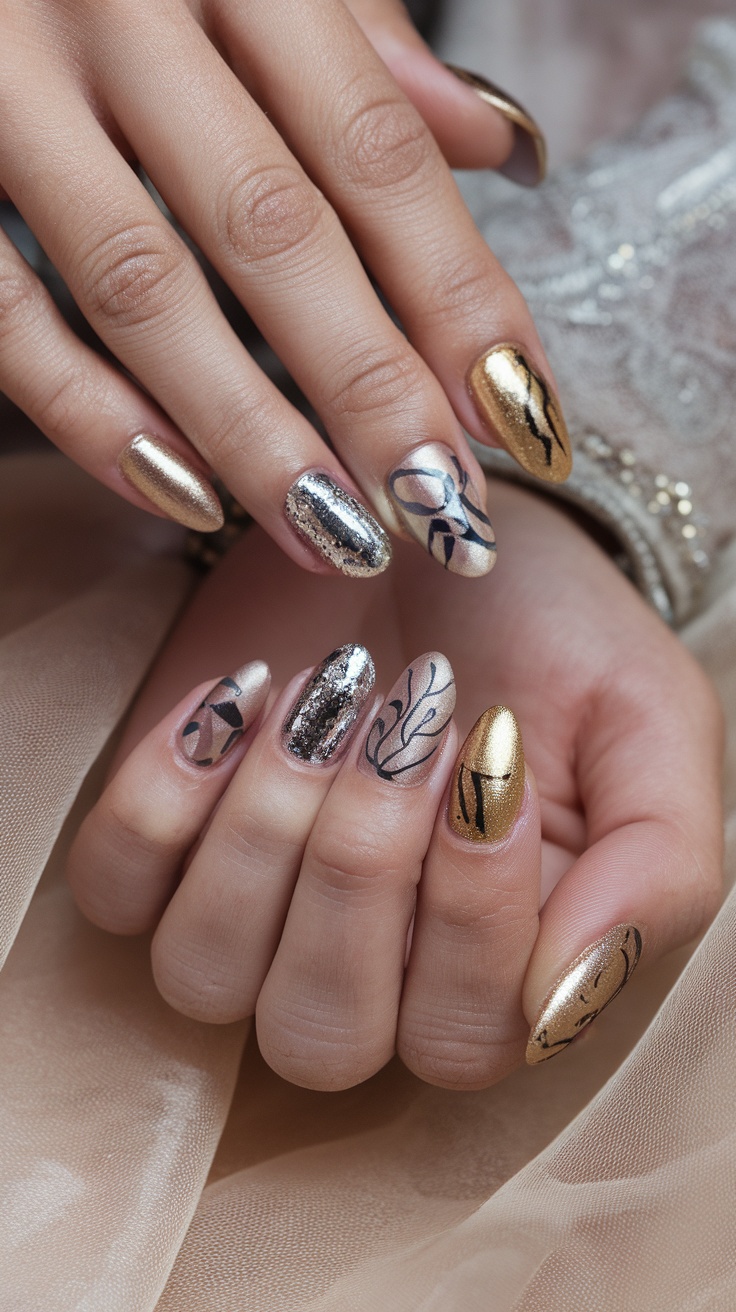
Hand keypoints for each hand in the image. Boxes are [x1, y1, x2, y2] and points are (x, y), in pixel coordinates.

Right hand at [0, 0, 564, 582]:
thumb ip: (359, 40)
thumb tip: (490, 146)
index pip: (374, 149)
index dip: (456, 294)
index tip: (518, 416)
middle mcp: (121, 6)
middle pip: (275, 230)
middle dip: (373, 389)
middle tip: (445, 511)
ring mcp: (3, 81)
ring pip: (144, 286)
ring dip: (251, 432)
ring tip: (339, 537)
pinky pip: (4, 310)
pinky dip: (90, 412)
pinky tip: (182, 493)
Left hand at [66, 482, 722, 1087]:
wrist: (443, 532)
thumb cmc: (554, 637)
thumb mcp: (652, 728)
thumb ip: (656, 873)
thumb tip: (565, 1003)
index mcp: (493, 975)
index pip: (463, 1036)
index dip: (472, 904)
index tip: (494, 737)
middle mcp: (362, 972)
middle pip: (321, 1033)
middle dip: (359, 865)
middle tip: (408, 714)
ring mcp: (246, 915)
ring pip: (206, 973)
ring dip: (265, 825)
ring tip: (327, 692)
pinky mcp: (161, 841)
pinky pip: (114, 887)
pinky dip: (160, 797)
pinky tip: (237, 696)